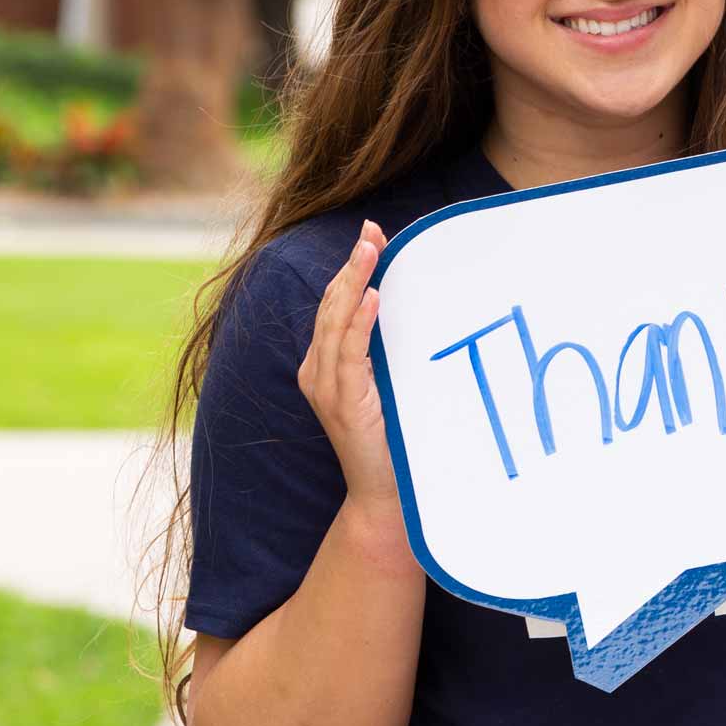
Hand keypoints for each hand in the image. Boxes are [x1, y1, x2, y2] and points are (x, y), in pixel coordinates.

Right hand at [297, 219, 402, 529]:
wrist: (386, 494)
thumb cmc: (393, 439)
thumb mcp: (388, 384)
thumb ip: (386, 352)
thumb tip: (409, 308)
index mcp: (324, 365)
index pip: (334, 306)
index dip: (350, 270)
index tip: (371, 235)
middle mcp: (317, 372)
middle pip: (330, 305)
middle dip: (352, 265)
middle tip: (371, 231)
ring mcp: (326, 387)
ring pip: (335, 321)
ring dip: (354, 281)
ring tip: (370, 249)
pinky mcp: (342, 401)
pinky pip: (348, 352)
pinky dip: (359, 321)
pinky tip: (372, 297)